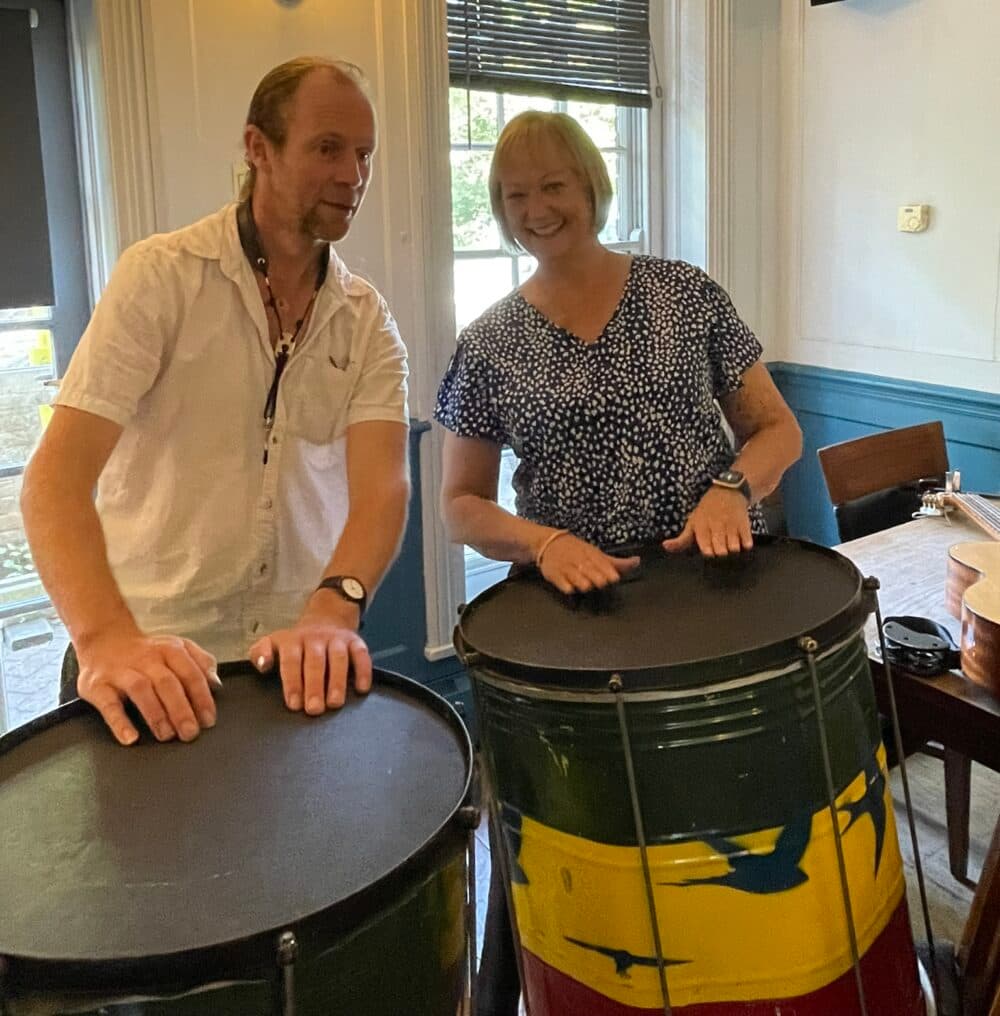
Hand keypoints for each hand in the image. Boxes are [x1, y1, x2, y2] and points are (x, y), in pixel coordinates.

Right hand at [76, 631, 219, 746]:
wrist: (104, 639)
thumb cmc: (148, 652)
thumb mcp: (178, 648)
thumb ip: (201, 663)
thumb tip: (215, 684)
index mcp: (169, 650)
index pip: (190, 673)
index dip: (201, 698)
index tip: (208, 720)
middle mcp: (146, 659)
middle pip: (167, 683)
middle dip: (181, 710)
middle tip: (190, 733)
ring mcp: (121, 671)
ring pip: (141, 690)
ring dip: (156, 714)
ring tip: (166, 735)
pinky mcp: (97, 686)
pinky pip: (108, 704)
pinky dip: (119, 722)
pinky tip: (130, 738)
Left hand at [250, 597, 371, 715]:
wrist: (325, 618)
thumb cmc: (297, 644)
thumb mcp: (273, 643)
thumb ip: (260, 653)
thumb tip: (262, 665)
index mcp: (293, 640)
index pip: (292, 660)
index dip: (293, 682)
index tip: (294, 704)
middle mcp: (315, 638)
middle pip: (315, 661)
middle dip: (315, 686)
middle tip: (314, 709)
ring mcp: (337, 639)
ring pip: (338, 658)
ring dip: (337, 681)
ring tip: (335, 703)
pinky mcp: (356, 642)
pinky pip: (361, 655)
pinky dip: (363, 671)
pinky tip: (361, 689)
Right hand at [537, 532, 639, 594]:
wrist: (548, 543)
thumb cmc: (577, 550)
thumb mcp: (596, 553)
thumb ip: (616, 562)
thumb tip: (637, 562)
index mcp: (590, 554)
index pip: (600, 562)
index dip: (607, 571)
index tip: (614, 578)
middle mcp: (578, 560)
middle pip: (588, 570)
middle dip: (595, 576)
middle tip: (602, 583)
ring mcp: (565, 567)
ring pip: (574, 575)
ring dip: (580, 581)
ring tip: (586, 586)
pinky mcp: (554, 575)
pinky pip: (560, 581)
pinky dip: (564, 585)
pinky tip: (569, 588)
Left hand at [662, 486, 752, 556]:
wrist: (728, 491)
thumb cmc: (707, 511)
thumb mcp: (692, 522)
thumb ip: (681, 539)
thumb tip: (665, 546)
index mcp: (701, 524)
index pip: (705, 545)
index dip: (708, 551)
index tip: (710, 552)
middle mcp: (716, 524)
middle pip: (720, 549)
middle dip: (721, 552)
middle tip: (721, 550)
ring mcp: (731, 524)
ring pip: (733, 547)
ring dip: (732, 549)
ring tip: (730, 546)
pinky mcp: (744, 523)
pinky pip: (746, 541)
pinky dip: (745, 545)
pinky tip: (741, 543)